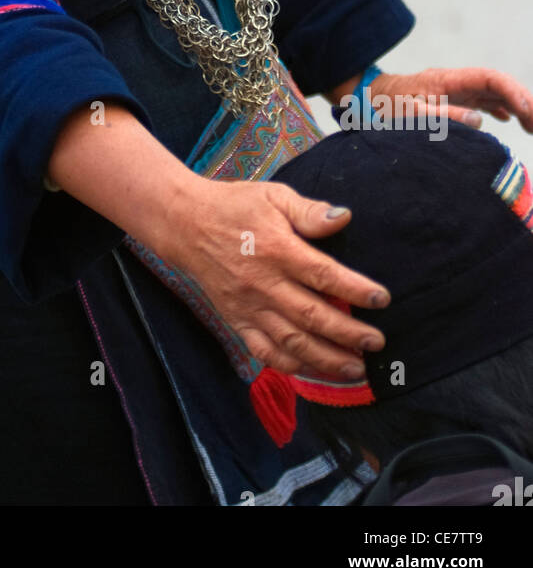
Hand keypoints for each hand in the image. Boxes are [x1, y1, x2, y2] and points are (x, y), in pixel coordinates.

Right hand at [166, 177, 389, 378]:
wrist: (186, 224)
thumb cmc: (235, 207)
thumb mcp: (273, 196)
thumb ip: (308, 210)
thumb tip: (344, 217)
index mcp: (277, 249)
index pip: (323, 274)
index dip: (355, 290)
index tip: (381, 299)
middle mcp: (264, 283)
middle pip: (312, 316)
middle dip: (349, 334)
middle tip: (376, 343)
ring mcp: (248, 307)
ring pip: (292, 341)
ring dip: (326, 359)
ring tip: (356, 368)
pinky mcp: (236, 321)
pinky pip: (265, 351)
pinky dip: (290, 366)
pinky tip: (314, 371)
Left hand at [368, 68, 532, 133]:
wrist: (367, 100)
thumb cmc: (385, 107)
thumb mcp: (412, 115)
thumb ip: (445, 116)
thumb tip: (480, 120)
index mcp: (447, 79)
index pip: (489, 78)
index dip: (512, 91)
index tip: (527, 111)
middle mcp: (454, 81)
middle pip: (497, 83)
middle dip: (522, 99)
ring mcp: (454, 89)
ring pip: (493, 92)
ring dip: (515, 105)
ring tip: (532, 126)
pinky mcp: (450, 99)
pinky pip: (482, 99)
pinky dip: (500, 107)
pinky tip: (511, 119)